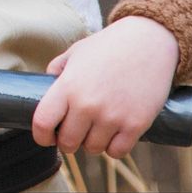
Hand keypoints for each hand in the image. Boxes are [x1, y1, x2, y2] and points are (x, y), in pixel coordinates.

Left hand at [30, 16, 179, 158]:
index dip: (41, 135)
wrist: (150, 40)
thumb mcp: (76, 52)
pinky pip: (116, 152)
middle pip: (68, 143)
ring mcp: (112, 116)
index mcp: (68, 86)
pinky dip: (114, 146)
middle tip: (76, 131)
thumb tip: (43, 92)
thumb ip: (56, 71)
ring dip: (92, 142)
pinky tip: (115, 132)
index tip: (47, 136)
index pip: (42, 123)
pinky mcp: (136, 124)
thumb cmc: (109, 46)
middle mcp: (87, 104)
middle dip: (68, 140)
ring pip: (92, 149)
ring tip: (97, 127)